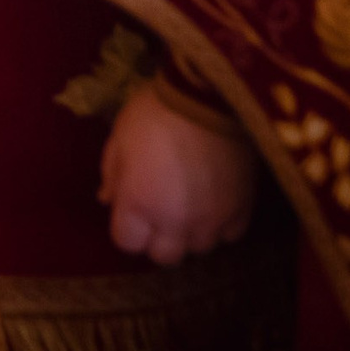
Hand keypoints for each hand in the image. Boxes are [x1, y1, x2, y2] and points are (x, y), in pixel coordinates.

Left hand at [98, 84, 257, 265]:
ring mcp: (212, 219)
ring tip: (189, 205)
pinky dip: (221, 225)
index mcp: (139, 204)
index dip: (127, 228)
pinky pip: (230, 235)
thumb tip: (107, 199)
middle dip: (158, 238)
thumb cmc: (155, 112)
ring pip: (199, 248)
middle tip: (159, 211)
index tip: (132, 210)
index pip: (127, 243)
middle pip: (164, 256)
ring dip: (190, 233)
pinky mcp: (242, 209)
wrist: (209, 95)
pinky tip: (215, 202)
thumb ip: (112, 174)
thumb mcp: (119, 137)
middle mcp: (175, 221)